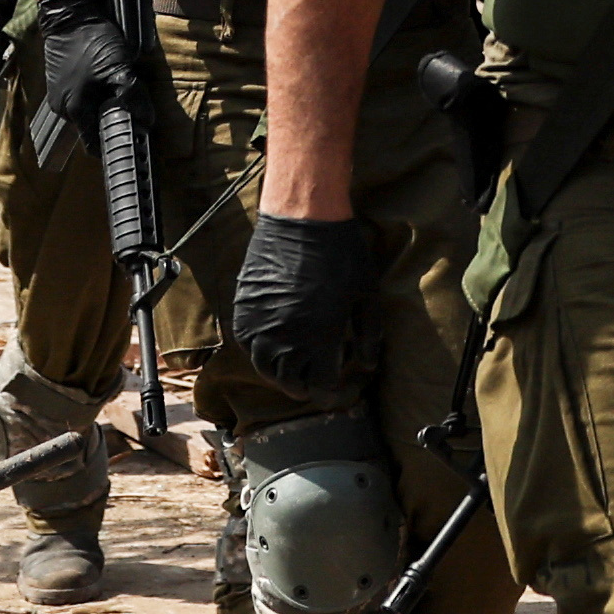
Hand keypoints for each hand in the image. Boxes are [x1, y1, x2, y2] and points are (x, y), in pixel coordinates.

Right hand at [16, 0, 139, 181]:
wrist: (68, 14)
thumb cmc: (91, 42)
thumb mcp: (119, 69)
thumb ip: (132, 97)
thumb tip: (146, 121)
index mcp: (74, 111)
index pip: (94, 145)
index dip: (115, 144)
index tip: (132, 141)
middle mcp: (63, 108)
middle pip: (92, 127)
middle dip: (112, 121)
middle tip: (133, 111)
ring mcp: (59, 94)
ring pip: (87, 111)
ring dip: (104, 105)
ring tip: (121, 91)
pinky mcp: (60, 81)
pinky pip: (81, 97)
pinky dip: (95, 94)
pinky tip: (106, 79)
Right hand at [232, 209, 381, 393]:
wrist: (303, 220)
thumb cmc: (342, 255)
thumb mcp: (367, 295)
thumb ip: (369, 334)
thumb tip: (368, 366)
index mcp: (320, 337)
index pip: (320, 384)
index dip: (329, 393)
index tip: (334, 391)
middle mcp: (286, 337)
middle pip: (289, 382)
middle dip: (303, 388)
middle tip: (311, 386)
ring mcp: (261, 323)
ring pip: (264, 368)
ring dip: (278, 375)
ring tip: (290, 373)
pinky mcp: (244, 308)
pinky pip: (247, 344)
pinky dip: (258, 352)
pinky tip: (272, 347)